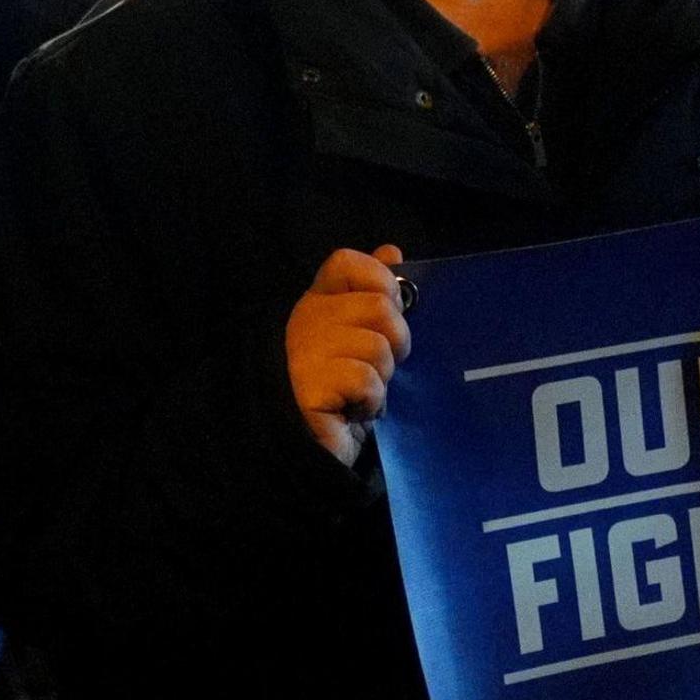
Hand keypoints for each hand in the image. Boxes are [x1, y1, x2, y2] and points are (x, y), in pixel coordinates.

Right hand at [286, 246, 409, 466]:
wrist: (312, 448)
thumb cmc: (343, 389)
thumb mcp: (363, 336)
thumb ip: (374, 293)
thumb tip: (392, 251)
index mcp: (317, 302)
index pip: (346, 263)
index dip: (378, 281)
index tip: (388, 312)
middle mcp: (306, 320)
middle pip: (378, 307)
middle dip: (395, 342)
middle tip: (378, 367)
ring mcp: (304, 353)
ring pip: (377, 346)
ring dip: (382, 377)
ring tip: (363, 392)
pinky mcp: (310, 386)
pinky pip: (365, 380)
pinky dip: (372, 400)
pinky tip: (355, 410)